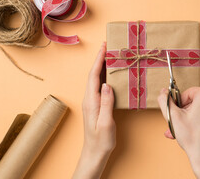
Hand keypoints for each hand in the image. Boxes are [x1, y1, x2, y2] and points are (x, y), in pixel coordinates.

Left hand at [73, 42, 115, 178]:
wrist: (94, 153)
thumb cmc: (101, 140)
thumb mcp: (106, 122)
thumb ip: (106, 103)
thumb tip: (107, 84)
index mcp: (91, 101)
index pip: (94, 76)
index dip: (99, 60)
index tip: (104, 47)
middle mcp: (89, 99)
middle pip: (93, 74)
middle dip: (99, 59)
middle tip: (108, 46)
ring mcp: (91, 102)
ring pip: (96, 79)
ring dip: (101, 66)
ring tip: (110, 55)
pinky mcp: (95, 105)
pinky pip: (99, 86)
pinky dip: (104, 76)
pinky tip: (110, 74)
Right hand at [158, 87, 199, 178]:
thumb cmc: (193, 138)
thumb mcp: (172, 116)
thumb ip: (165, 101)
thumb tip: (162, 92)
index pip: (187, 92)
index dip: (178, 103)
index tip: (175, 113)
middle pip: (192, 101)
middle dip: (181, 113)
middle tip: (175, 122)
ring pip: (197, 109)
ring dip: (186, 118)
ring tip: (178, 130)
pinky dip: (195, 121)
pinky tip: (187, 131)